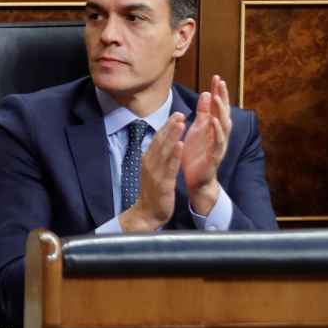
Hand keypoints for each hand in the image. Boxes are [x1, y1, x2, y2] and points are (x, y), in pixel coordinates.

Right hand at [119, 113, 184, 232]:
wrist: (146, 214)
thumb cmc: (152, 193)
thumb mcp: (152, 171)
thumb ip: (155, 157)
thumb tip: (160, 143)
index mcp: (147, 160)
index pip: (157, 140)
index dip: (166, 126)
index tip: (175, 115)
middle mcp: (149, 164)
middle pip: (160, 141)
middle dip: (170, 126)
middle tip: (179, 113)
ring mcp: (155, 173)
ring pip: (165, 151)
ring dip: (172, 135)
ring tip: (180, 123)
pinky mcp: (162, 183)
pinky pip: (169, 167)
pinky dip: (175, 155)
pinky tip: (180, 144)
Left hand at [181, 75, 231, 214]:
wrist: (196, 180)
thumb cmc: (197, 154)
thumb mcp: (198, 130)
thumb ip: (203, 113)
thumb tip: (207, 93)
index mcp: (214, 127)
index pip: (218, 106)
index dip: (218, 92)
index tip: (216, 77)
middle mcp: (220, 134)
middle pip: (224, 112)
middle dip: (222, 97)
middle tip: (220, 82)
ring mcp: (219, 145)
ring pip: (224, 125)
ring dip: (220, 110)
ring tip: (216, 97)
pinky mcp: (215, 156)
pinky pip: (218, 142)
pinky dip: (217, 131)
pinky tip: (213, 120)